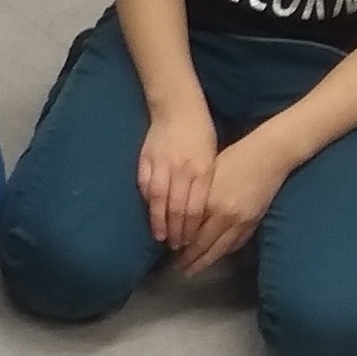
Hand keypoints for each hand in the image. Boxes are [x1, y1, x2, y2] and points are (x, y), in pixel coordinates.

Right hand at [133, 96, 223, 250]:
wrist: (177, 108)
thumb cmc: (200, 134)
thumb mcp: (212, 159)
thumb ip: (205, 185)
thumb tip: (200, 213)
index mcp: (201, 170)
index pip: (195, 208)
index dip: (191, 229)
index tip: (190, 244)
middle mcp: (181, 170)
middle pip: (176, 209)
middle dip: (175, 231)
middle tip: (175, 248)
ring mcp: (161, 165)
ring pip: (158, 200)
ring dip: (158, 222)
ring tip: (160, 237)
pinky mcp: (146, 160)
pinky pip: (145, 186)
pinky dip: (147, 202)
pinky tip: (149, 213)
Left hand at [174, 139, 291, 277]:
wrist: (269, 156)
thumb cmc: (234, 159)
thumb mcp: (207, 176)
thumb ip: (196, 199)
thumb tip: (181, 220)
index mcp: (210, 202)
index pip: (190, 233)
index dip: (180, 246)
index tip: (170, 252)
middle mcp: (225, 216)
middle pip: (204, 246)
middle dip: (190, 260)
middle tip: (179, 269)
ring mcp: (242, 221)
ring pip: (220, 249)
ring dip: (206, 261)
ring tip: (194, 269)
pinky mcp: (254, 222)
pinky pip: (236, 243)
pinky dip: (224, 252)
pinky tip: (216, 255)